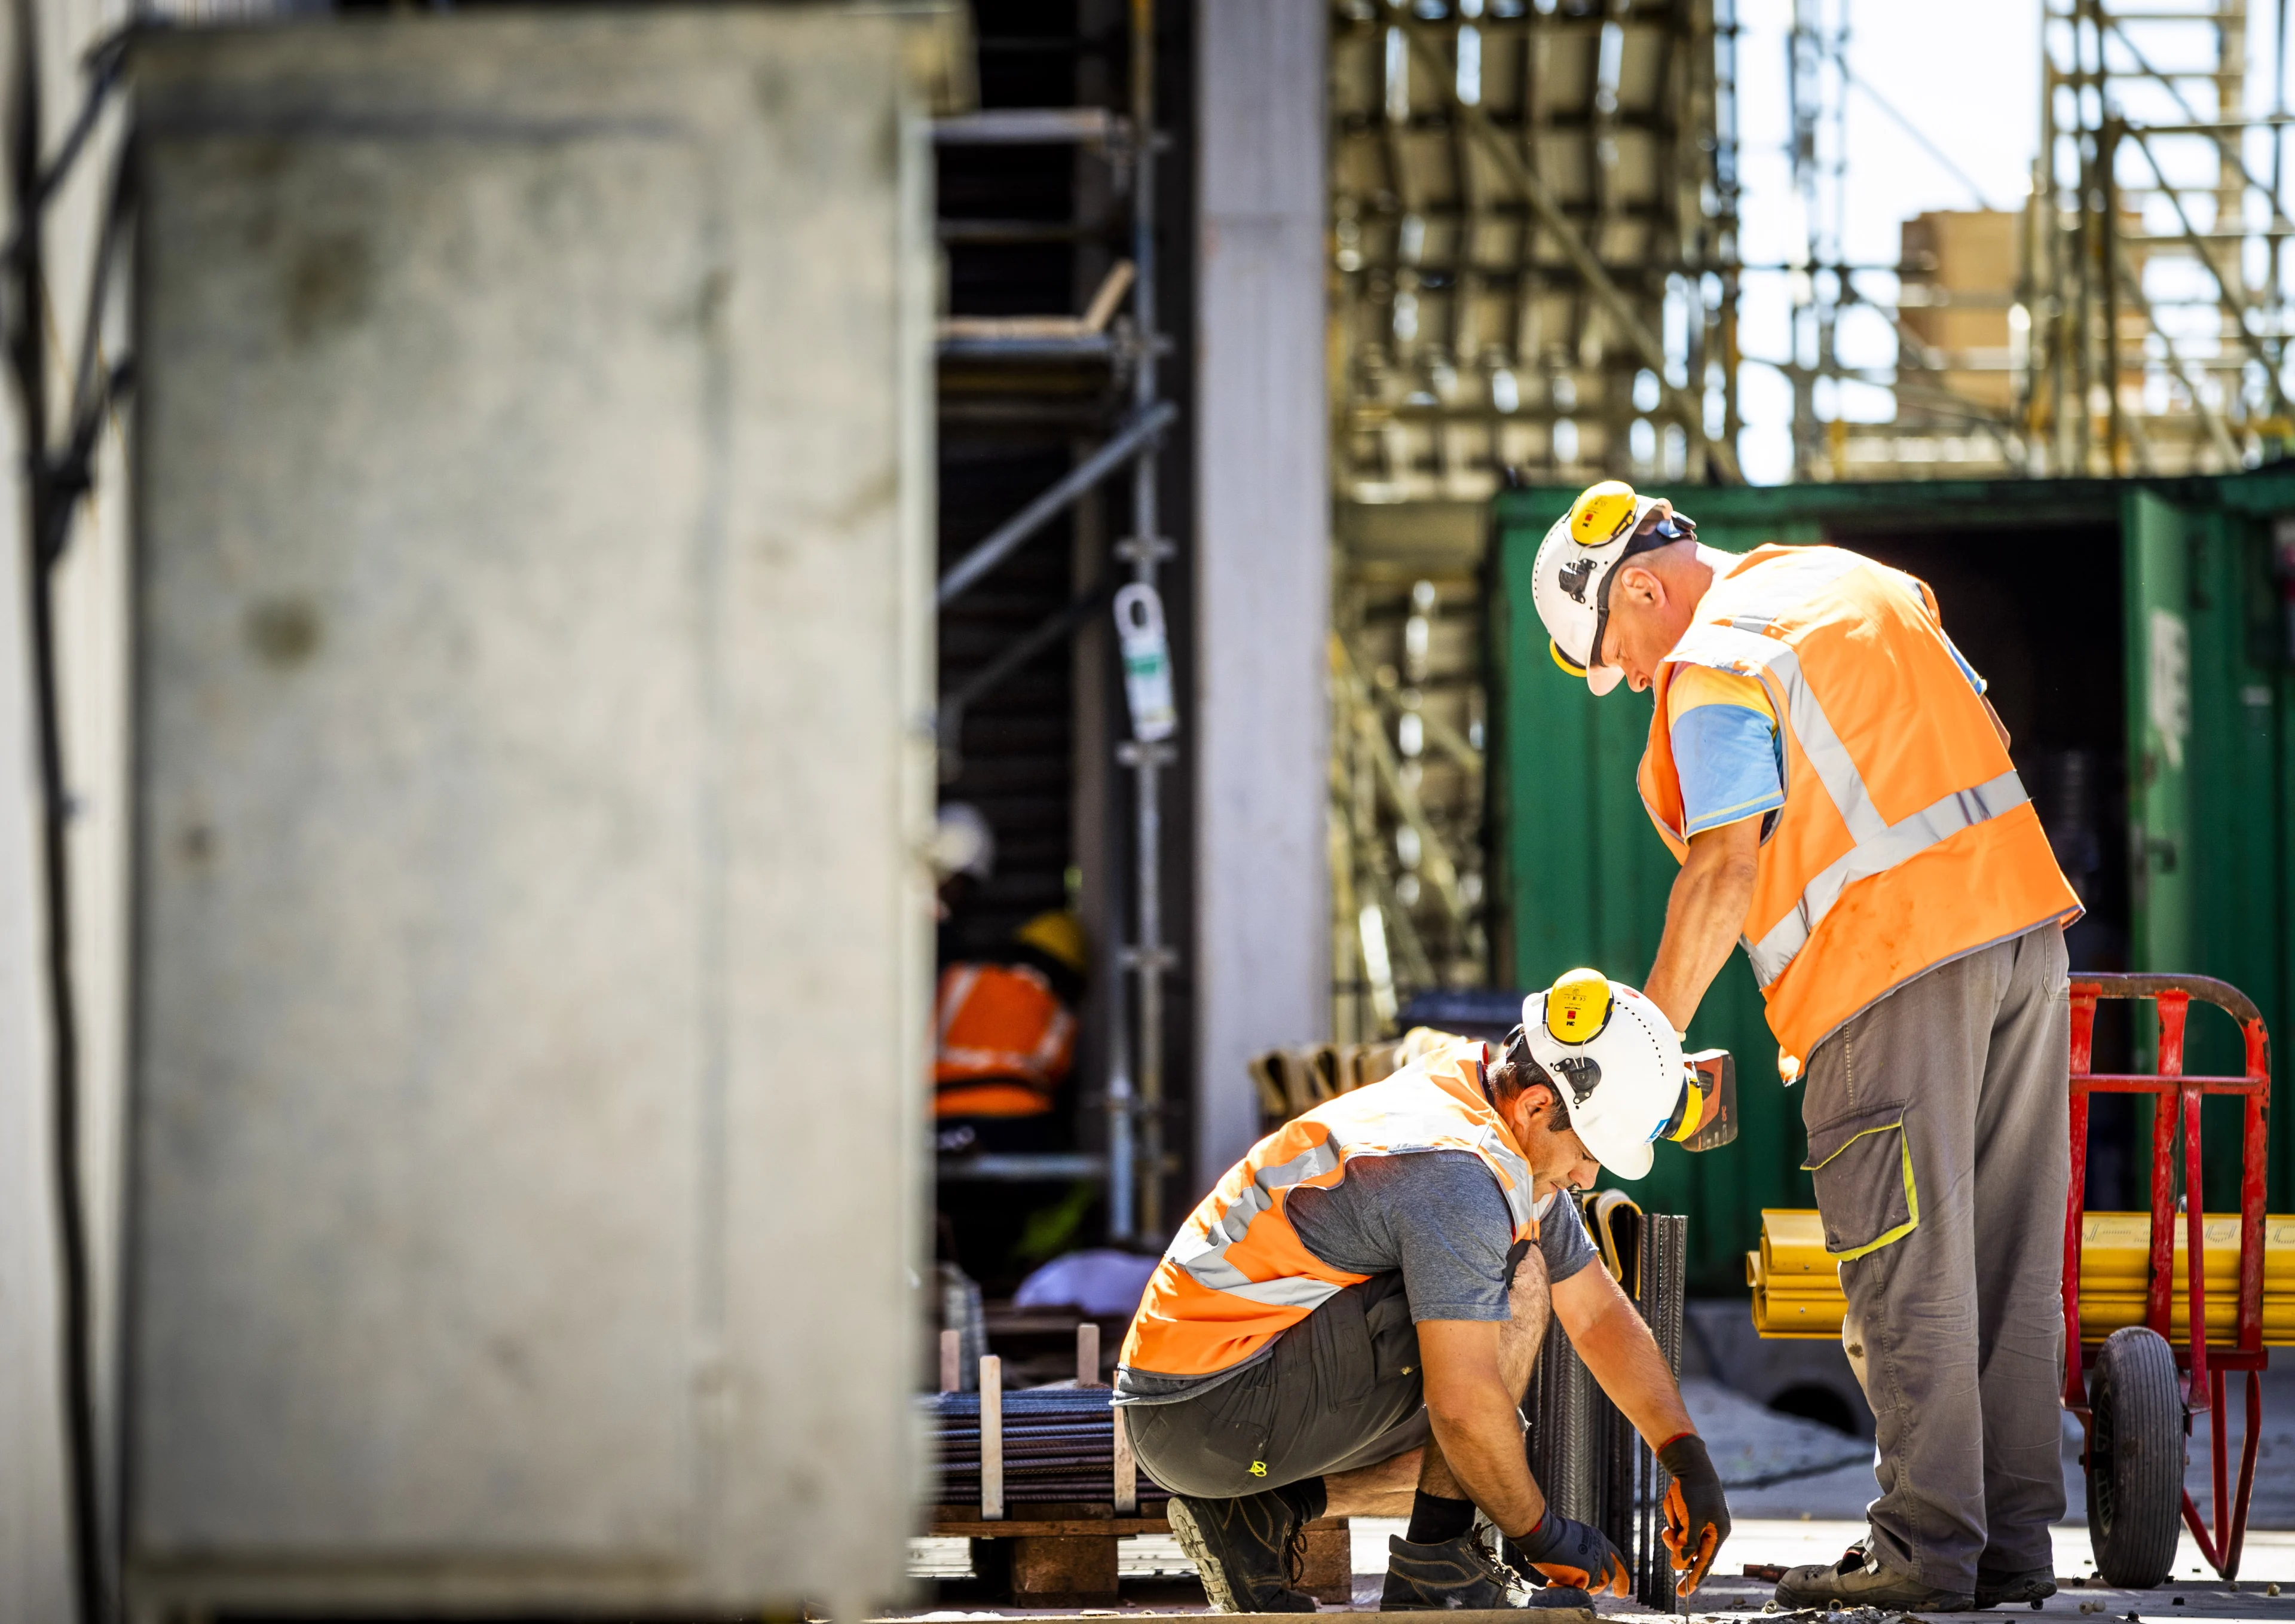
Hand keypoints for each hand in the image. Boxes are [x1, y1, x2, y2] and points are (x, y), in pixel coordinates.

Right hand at [1510, 1506, 1629, 1596]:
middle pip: (1611, 1574)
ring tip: (1564, 1579)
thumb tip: (1584, 1568)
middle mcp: (1601, 1551)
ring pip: (1595, 1584)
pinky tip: (1554, 1581)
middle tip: (1620, 1594)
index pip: (1617, 1557)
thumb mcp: (1577, 1538)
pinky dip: (1569, 1587)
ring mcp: (1595, 1563)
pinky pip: (1581, 1588)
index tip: (1623, 1582)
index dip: (1622, 1570)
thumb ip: (1586, 1551)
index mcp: (1599, 1539)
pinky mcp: (1587, 1574)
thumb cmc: (1551, 1534)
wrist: (1543, 1534)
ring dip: (1584, 1585)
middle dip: (1617, 1584)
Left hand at [1656, 1433, 1730, 1594]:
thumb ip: (1688, 1543)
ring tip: (1672, 1518)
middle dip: (1678, 1546)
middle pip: (1691, 1551)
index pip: (1706, 1562)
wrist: (1688, 1464)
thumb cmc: (1694, 1491)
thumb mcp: (1692, 1519)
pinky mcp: (1689, 1515)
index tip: (1684, 1593)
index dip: (1694, 1578)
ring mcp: (1699, 1522)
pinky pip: (1677, 1526)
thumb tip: (1681, 1565)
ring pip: (1681, 1539)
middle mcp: (1710, 1530)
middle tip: (1670, 1535)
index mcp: (1718, 1532)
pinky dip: (1672, 1519)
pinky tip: (1673, 1505)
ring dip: (1673, 1532)